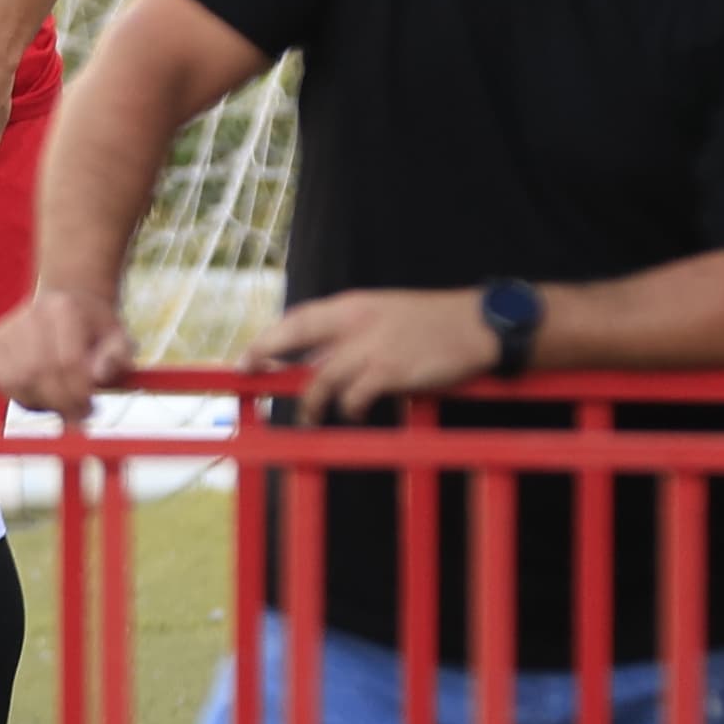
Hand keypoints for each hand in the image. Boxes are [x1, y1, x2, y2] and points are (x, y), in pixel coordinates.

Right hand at [0, 283, 134, 420]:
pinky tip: (43, 396)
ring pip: (18, 379)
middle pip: (39, 371)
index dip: (79, 392)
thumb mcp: (119, 340)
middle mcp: (33, 313)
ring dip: (41, 402)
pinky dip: (23, 397)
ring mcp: (11, 326)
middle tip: (78, 415)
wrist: (70, 305)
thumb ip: (116, 357)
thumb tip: (98, 376)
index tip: (91, 408)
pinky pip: (4, 381)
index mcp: (64, 308)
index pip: (67, 361)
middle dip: (60, 401)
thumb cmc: (97, 331)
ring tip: (61, 405)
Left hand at [246, 288, 500, 419]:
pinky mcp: (389, 371)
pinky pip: (354, 397)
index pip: (299, 317)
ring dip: (310, 401)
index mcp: (353, 305)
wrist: (476, 324)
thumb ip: (351, 337)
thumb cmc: (432, 324)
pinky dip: (349, 408)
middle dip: (264, 352)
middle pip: (295, 333)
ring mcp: (371, 346)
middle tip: (247, 372)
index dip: (269, 335)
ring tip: (307, 418)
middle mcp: (355, 321)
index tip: (249, 354)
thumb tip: (319, 363)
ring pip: (321, 377)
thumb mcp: (385, 317)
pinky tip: (353, 413)